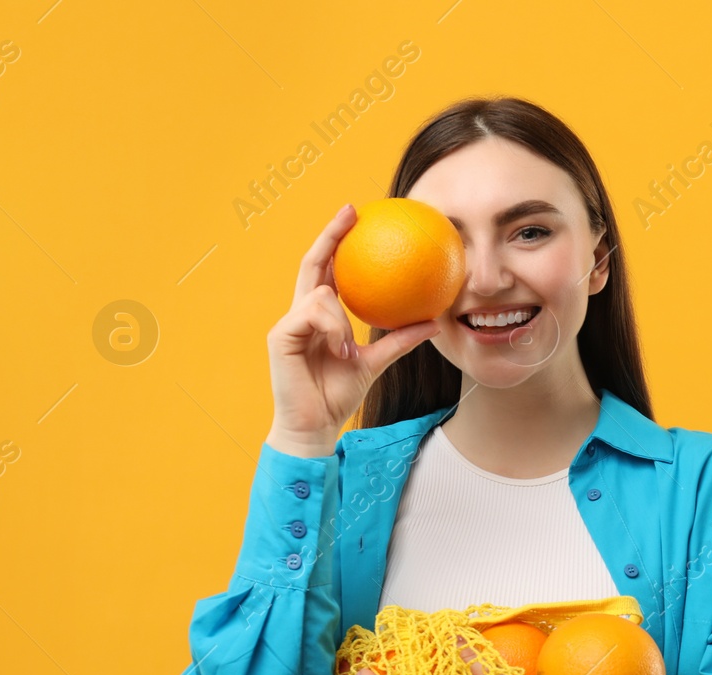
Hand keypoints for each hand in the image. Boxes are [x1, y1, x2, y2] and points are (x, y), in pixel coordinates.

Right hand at [264, 204, 441, 455]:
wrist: (315, 425)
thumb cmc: (337, 396)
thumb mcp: (375, 362)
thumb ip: (399, 340)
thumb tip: (432, 322)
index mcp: (320, 316)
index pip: (328, 270)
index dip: (337, 241)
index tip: (355, 216)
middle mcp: (301, 313)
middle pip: (312, 264)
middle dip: (330, 235)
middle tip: (350, 212)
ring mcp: (288, 323)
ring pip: (320, 294)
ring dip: (340, 319)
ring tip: (346, 348)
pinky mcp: (279, 335)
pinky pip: (311, 314)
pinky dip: (331, 328)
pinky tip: (338, 348)